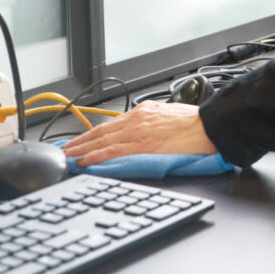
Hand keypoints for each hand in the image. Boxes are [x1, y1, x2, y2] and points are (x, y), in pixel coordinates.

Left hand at [62, 101, 216, 166]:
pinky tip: (83, 161)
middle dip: (80, 140)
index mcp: (145, 112)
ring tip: (68, 156)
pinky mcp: (142, 145)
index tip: (81, 138)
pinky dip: (95, 156)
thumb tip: (150, 128)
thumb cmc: (197, 122)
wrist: (210, 125)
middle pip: (101, 131)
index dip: (93, 132)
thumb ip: (155, 120)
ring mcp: (138, 132)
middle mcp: (137, 119)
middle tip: (64, 149)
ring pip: (101, 140)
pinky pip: (112, 151)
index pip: (112, 123)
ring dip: (81, 148)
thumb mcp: (171, 115)